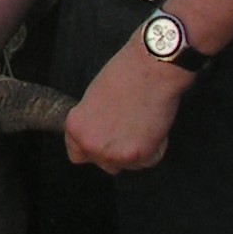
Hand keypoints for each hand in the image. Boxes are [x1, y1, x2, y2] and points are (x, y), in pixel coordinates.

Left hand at [62, 39, 190, 173]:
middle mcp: (91, 144)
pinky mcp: (140, 156)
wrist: (150, 69)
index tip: (106, 140)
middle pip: (104, 163)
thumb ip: (92, 123)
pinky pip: (149, 161)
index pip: (78, 154)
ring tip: (141, 122)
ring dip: (137, 151)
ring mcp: (115, 153)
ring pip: (128, 165)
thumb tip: (100, 136)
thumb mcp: (93, 99)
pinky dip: (156, 147)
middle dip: (117, 151)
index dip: (94, 147)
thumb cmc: (124, 75)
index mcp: (76, 128)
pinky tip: (153, 124)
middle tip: (129, 128)